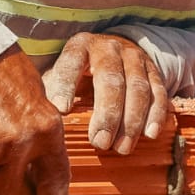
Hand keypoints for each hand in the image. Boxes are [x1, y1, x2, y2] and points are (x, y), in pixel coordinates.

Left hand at [42, 32, 172, 155]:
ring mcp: (134, 57)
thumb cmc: (78, 72)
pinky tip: (150, 135)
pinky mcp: (153, 69)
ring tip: (121, 148)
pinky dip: (156, 114)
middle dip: (107, 114)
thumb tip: (36, 121)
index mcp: (80, 46)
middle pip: (111, 79)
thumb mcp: (60, 74)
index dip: (66, 85)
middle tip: (100, 143)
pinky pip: (158, 92)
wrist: (114, 51)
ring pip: (137, 88)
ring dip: (131, 121)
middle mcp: (108, 47)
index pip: (71, 63)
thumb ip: (49, 92)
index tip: (61, 110)